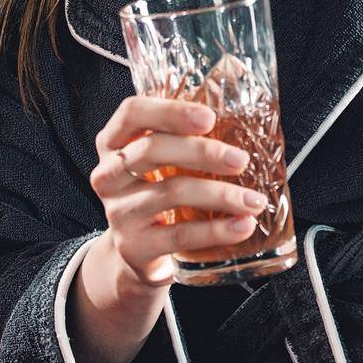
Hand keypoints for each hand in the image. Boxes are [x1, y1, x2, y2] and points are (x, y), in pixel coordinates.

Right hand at [89, 93, 268, 290]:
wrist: (138, 251)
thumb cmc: (158, 190)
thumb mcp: (161, 161)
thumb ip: (184, 138)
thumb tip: (243, 123)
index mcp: (114, 142)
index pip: (132, 113)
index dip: (170, 111)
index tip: (209, 118)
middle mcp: (109, 174)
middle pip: (152, 150)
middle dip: (202, 152)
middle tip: (241, 160)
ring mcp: (119, 212)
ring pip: (172, 193)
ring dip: (221, 195)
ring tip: (254, 200)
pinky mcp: (134, 246)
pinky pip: (180, 235)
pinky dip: (216, 230)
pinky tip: (242, 226)